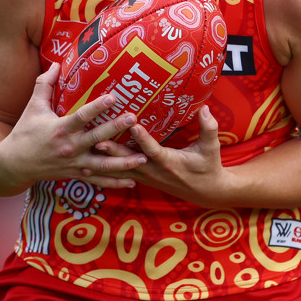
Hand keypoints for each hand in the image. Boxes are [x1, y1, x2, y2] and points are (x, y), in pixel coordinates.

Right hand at [0, 63, 147, 191]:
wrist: (13, 165)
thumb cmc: (24, 132)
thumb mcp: (33, 107)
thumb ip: (44, 84)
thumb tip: (55, 63)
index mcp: (60, 128)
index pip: (82, 116)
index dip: (98, 107)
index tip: (114, 97)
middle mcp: (70, 147)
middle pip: (97, 138)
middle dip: (116, 129)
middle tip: (134, 119)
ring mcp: (74, 163)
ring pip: (103, 164)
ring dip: (124, 162)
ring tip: (143, 157)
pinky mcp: (76, 175)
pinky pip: (98, 180)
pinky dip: (115, 183)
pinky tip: (131, 182)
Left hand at [94, 105, 230, 206]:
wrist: (206, 192)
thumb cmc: (208, 166)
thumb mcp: (212, 148)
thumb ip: (209, 128)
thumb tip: (205, 108)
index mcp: (170, 162)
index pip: (153, 150)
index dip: (143, 139)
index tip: (133, 125)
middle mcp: (155, 172)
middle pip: (130, 160)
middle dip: (114, 150)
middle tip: (97, 139)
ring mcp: (147, 177)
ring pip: (122, 169)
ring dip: (106, 160)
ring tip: (88, 151)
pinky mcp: (143, 179)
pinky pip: (122, 174)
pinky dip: (108, 170)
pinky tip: (92, 166)